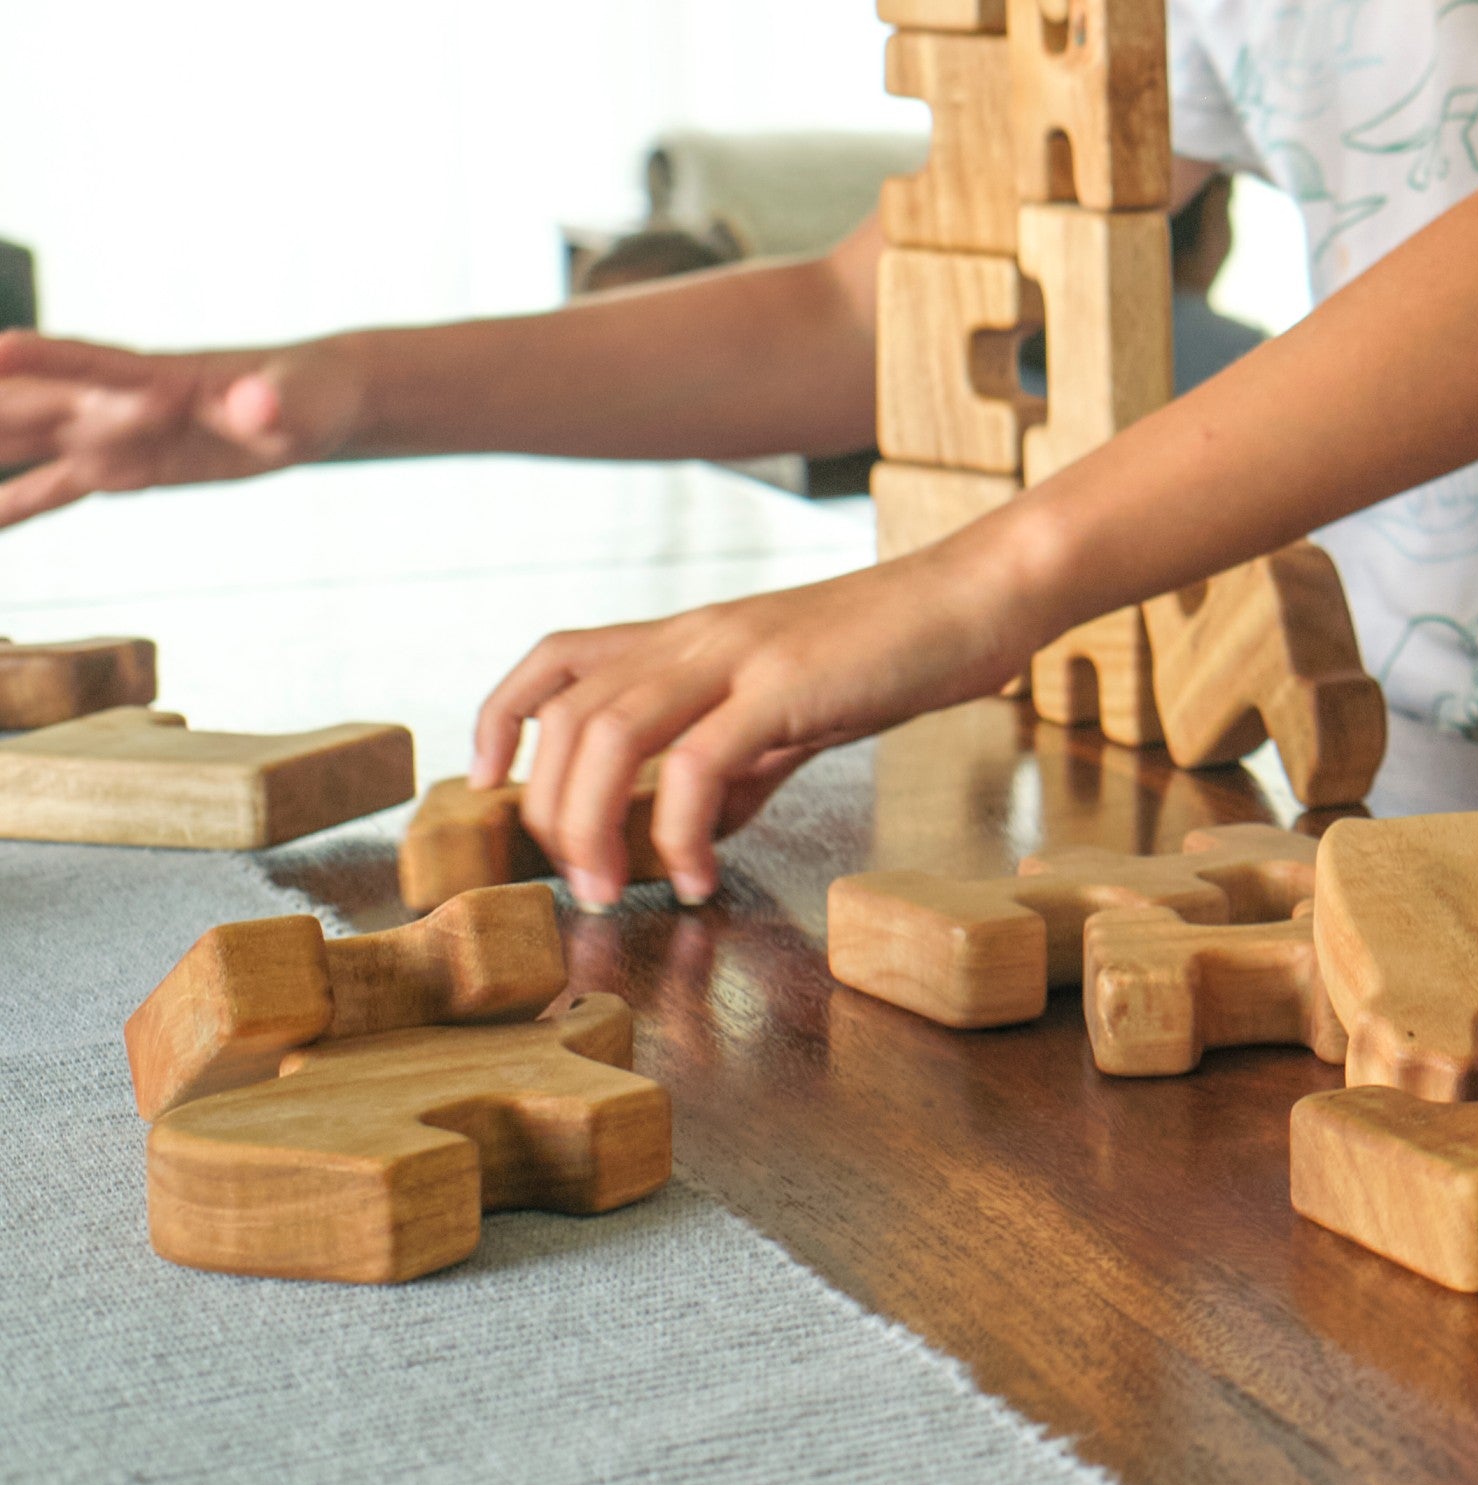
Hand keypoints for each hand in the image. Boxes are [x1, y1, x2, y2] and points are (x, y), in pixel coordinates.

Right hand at [0, 333, 346, 528]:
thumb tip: (260, 407)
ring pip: (20, 439)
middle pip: (24, 400)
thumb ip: (272, 404)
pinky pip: (50, 489)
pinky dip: (9, 504)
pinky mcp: (120, 467)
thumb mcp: (302, 402)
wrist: (312, 404)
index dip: (38, 357)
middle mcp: (115, 403)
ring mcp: (110, 434)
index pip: (84, 364)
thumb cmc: (312, 395)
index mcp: (156, 378)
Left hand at [473, 546, 1038, 903]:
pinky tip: (703, 875)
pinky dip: (680, 832)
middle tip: (577, 882)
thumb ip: (744, 761)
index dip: (500, 717)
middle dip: (547, 811)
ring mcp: (738, 655)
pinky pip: (698, 764)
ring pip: (609, 732)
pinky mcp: (785, 684)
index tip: (488, 786)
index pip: (559, 657)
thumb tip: (700, 828)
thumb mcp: (803, 708)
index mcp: (693, 635)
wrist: (981, 596)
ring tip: (614, 889)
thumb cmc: (901, 648)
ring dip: (590, 825)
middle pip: (568, 713)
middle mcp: (698, 635)